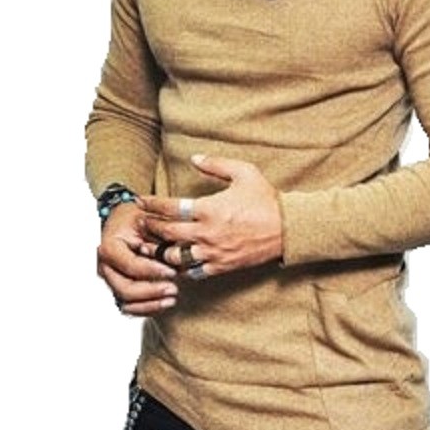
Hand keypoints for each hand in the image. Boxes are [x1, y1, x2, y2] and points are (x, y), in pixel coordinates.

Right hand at [97, 203, 178, 315]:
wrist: (130, 221)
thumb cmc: (139, 219)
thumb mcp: (150, 219)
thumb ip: (159, 237)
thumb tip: (170, 254)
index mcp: (110, 246)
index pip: (129, 264)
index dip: (151, 271)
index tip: (171, 271)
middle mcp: (106, 266)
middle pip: (124, 288)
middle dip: (151, 291)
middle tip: (174, 288)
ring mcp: (111, 280)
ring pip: (126, 301)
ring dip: (150, 303)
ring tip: (172, 298)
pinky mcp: (119, 289)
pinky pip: (130, 307)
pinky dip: (148, 308)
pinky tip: (165, 303)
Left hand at [137, 154, 282, 279]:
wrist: (288, 229)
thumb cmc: (266, 200)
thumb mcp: (244, 172)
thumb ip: (216, 164)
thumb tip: (194, 158)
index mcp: (208, 208)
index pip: (169, 207)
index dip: (151, 204)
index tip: (141, 202)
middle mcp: (206, 232)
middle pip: (166, 233)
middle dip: (149, 227)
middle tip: (140, 223)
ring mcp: (213, 252)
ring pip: (175, 257)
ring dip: (160, 251)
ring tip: (151, 246)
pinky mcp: (222, 266)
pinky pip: (193, 272)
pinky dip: (181, 269)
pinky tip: (175, 263)